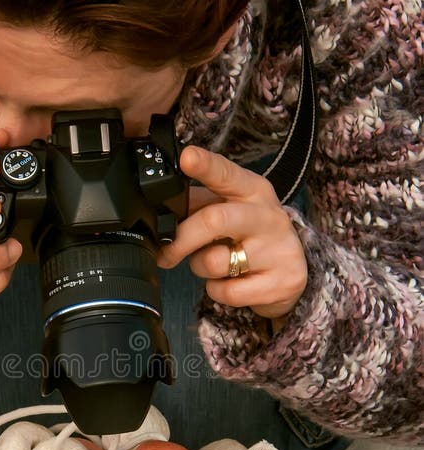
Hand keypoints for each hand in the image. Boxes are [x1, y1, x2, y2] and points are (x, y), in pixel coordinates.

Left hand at [158, 146, 307, 322]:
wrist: (291, 272)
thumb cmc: (249, 235)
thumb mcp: (229, 211)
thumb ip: (196, 205)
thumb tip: (159, 208)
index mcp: (252, 191)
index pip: (226, 174)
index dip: (205, 166)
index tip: (186, 157)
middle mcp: (268, 216)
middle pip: (213, 220)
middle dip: (181, 240)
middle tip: (165, 253)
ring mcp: (279, 250)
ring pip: (215, 261)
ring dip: (200, 267)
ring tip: (213, 264)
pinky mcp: (282, 282)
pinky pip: (227, 292)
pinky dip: (217, 291)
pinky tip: (230, 283)